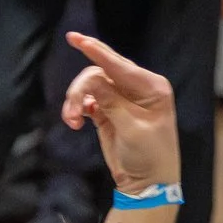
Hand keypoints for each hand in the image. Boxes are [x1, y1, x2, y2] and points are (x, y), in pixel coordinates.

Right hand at [60, 32, 180, 193]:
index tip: (74, 38)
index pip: (119, 64)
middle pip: (99, 73)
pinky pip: (88, 101)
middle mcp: (137, 88)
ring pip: (90, 87)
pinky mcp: (108, 112)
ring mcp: (121, 100)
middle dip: (80, 89)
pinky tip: (76, 122)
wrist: (147, 183)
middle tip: (71, 113)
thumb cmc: (150, 156)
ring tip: (72, 122)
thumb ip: (112, 102)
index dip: (95, 51)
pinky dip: (78, 109)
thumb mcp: (132, 129)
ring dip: (76, 102)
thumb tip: (92, 79)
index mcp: (151, 87)